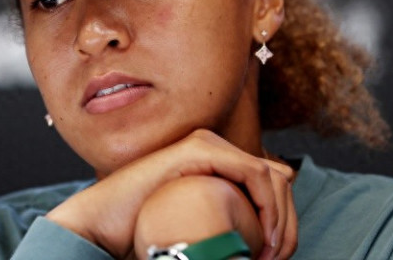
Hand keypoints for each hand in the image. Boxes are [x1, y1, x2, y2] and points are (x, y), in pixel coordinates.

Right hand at [46, 129, 295, 258]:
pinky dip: (267, 206)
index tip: (274, 257)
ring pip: (271, 176)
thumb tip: (262, 231)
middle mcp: (213, 147)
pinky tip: (263, 235)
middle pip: (276, 179)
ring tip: (270, 253)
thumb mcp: (198, 224)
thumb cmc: (145, 229)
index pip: (271, 183)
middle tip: (278, 258)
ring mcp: (206, 144)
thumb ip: (225, 215)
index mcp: (214, 162)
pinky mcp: (199, 150)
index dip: (284, 221)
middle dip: (288, 222)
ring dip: (280, 217)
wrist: (105, 224)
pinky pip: (253, 173)